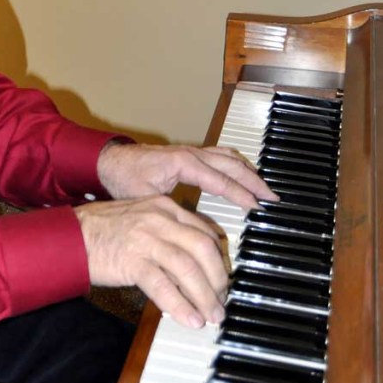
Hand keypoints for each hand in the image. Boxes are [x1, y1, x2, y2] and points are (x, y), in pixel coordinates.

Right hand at [75, 195, 228, 328]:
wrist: (68, 236)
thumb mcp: (139, 218)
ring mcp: (145, 239)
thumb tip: (191, 260)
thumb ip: (166, 231)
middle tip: (221, 299)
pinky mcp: (132, 261)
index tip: (222, 278)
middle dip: (218, 278)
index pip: (204, 231)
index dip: (219, 258)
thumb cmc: (99, 230)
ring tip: (212, 316)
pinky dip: (181, 305)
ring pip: (188, 268)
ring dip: (206, 296)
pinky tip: (190, 320)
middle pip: (203, 248)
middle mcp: (158, 219)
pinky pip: (164, 286)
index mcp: (163, 206)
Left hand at [97, 142, 276, 210]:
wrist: (109, 161)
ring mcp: (191, 152)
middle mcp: (190, 154)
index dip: (240, 194)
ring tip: (264, 188)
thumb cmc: (123, 178)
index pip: (220, 180)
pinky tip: (244, 176)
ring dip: (248, 171)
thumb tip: (190, 229)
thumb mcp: (143, 198)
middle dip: (253, 181)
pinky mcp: (189, 155)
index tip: (257, 207)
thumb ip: (167, 210)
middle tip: (272, 198)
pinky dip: (236, 165)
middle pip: (231, 165)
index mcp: (182, 163)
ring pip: (228, 157)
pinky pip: (220, 156)